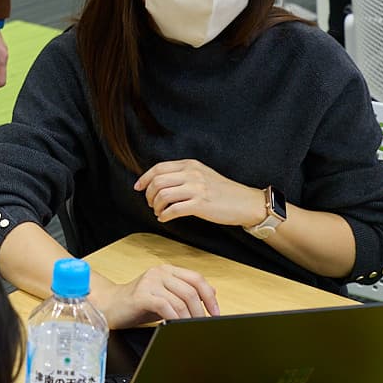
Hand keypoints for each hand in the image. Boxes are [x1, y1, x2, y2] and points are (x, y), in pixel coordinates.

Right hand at [100, 265, 218, 326]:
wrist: (109, 307)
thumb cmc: (137, 304)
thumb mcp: (164, 296)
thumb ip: (184, 293)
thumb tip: (212, 294)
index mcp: (167, 271)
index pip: (196, 278)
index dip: (210, 296)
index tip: (216, 313)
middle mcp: (159, 273)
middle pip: (191, 290)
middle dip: (201, 311)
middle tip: (204, 325)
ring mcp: (150, 282)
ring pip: (180, 300)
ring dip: (190, 318)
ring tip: (191, 328)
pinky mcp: (141, 295)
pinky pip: (166, 307)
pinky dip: (175, 319)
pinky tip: (176, 327)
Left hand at [136, 158, 270, 228]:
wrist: (245, 202)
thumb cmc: (223, 191)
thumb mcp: (202, 174)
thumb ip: (183, 174)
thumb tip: (160, 182)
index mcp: (190, 164)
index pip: (159, 168)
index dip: (144, 178)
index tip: (138, 187)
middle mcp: (192, 173)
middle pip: (157, 181)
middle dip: (148, 194)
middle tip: (150, 204)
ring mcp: (196, 188)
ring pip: (163, 195)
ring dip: (156, 206)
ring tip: (159, 212)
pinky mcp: (200, 204)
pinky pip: (173, 209)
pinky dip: (164, 215)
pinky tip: (165, 218)